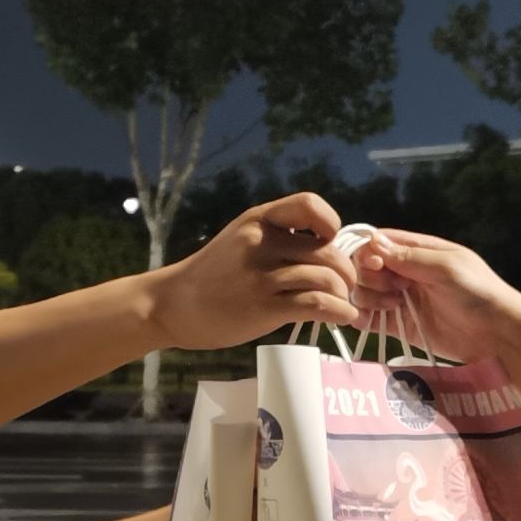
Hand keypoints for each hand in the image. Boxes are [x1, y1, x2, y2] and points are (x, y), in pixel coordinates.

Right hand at [142, 193, 357, 349]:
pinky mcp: (263, 306)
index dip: (330, 223)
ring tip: (342, 304)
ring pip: (326, 278)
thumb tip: (328, 249)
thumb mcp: (242, 240)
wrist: (174, 305)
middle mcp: (261, 242)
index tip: (328, 243)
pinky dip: (338, 311)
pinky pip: (316, 304)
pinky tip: (341, 316)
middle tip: (344, 287)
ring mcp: (261, 275)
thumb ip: (278, 238)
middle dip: (345, 272)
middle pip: (327, 252)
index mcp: (258, 219)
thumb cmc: (213, 276)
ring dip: (343, 295)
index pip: (309, 204)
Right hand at [350, 229, 520, 365]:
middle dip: (369, 277)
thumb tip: (374, 241)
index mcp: (418, 251)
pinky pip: (369, 319)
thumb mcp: (447, 267)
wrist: (497, 334)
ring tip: (393, 307)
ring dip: (368, 297)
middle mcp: (405, 272)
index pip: (379, 243)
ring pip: (364, 291)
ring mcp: (400, 299)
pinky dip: (362, 318)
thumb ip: (410, 256)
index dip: (369, 252)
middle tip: (392, 290)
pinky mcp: (400, 326)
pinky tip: (369, 321)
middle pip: (366, 267)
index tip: (377, 266)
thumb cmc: (478, 292)